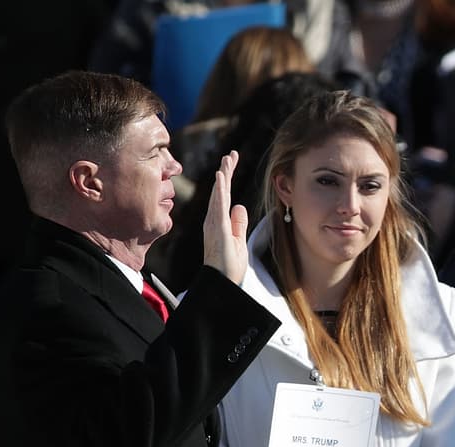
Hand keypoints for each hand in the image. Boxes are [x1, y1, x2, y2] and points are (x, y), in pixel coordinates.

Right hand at [202, 150, 248, 283]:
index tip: (232, 163)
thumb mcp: (239, 241)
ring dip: (224, 176)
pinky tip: (221, 177)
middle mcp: (214, 220)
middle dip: (226, 172)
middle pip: (221, 192)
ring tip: (228, 159)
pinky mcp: (218, 229)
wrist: (222, 283)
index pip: (225, 197)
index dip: (228, 180)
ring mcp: (215, 224)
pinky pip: (219, 206)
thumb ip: (238, 224)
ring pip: (219, 195)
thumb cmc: (229, 267)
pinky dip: (220, 191)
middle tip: (231, 155)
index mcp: (220, 222)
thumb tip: (240, 206)